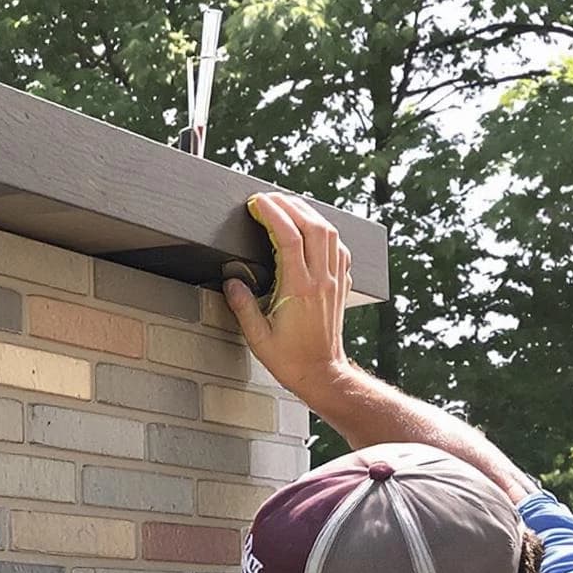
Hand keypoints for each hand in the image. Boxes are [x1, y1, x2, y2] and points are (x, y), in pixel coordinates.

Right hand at [224, 192, 353, 407]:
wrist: (322, 373)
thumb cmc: (291, 359)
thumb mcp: (257, 337)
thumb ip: (243, 306)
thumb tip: (231, 281)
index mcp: (299, 290)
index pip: (289, 237)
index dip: (272, 214)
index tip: (257, 203)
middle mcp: (321, 280)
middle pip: (312, 225)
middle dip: (289, 205)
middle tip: (268, 198)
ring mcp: (334, 280)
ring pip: (329, 231)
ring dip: (308, 212)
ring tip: (288, 205)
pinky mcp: (340, 284)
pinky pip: (338, 246)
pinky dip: (324, 230)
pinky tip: (312, 229)